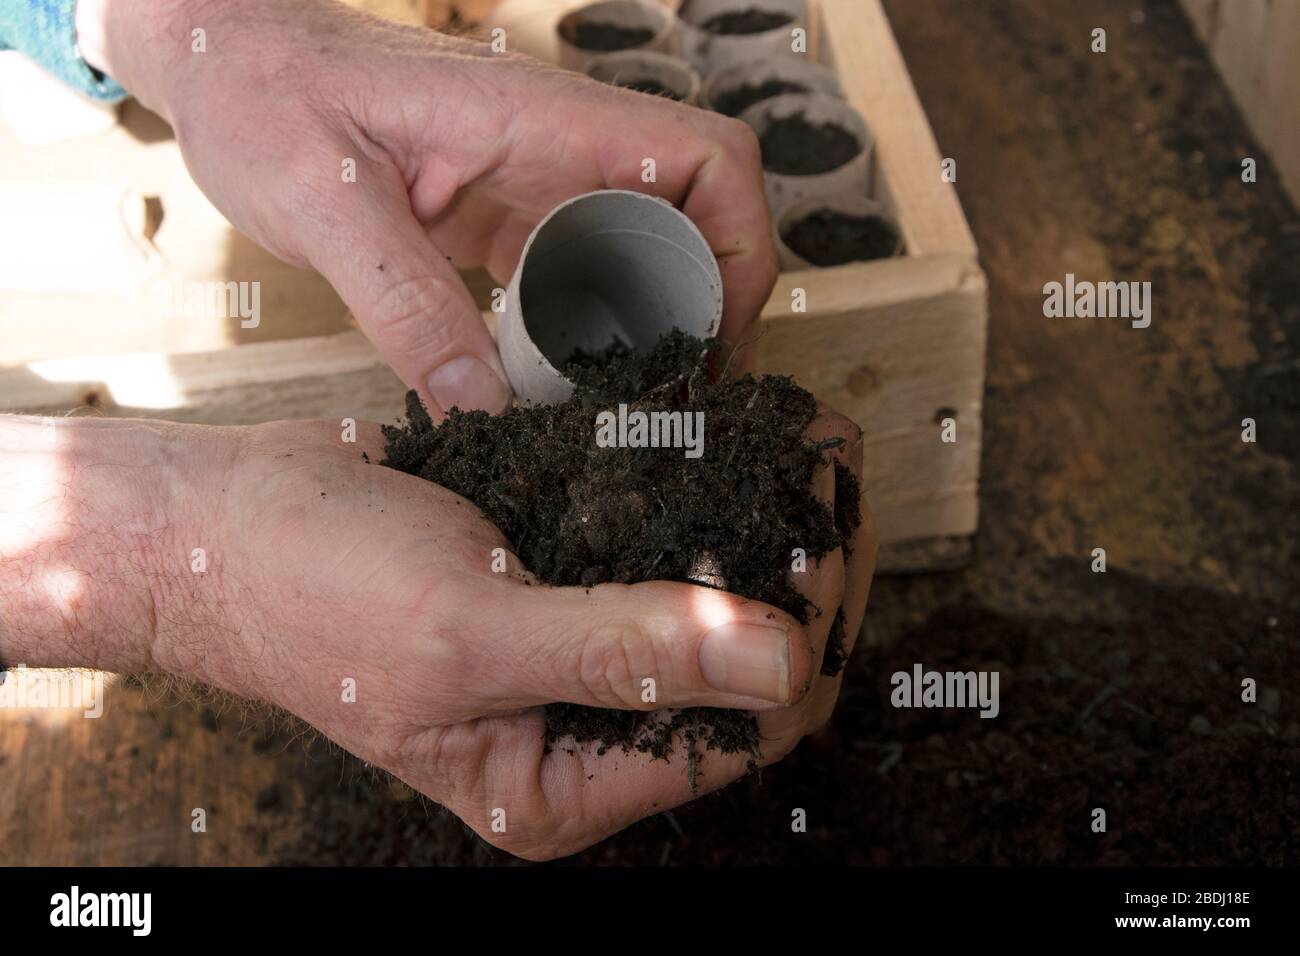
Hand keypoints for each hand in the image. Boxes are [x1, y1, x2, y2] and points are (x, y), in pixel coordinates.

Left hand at [77, 0, 778, 415]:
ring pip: (643, 253)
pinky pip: (580, 274)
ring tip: (633, 411)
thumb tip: (480, 410)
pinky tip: (564, 388)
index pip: (707, 159)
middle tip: (677, 402)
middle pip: (695, 219)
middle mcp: (560, 150)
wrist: (223, 59)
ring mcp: (537, 183)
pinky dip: (591, 332)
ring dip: (652, 327)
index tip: (714, 335)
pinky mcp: (505, 216)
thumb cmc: (263, 91)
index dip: (740, 247)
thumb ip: (402, 303)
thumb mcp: (324, 203)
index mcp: (545, 121)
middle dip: (707, 309)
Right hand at [176, 414, 872, 859]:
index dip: (805, 639)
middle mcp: (582, 725)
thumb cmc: (314, 595)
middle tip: (835, 473)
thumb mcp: (470, 636)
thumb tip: (774, 663)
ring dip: (767, 526)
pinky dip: (706, 495)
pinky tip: (744, 441)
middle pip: (740, 667)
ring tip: (812, 446)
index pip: (738, 732)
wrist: (225, 521)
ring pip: (712, 599)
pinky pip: (660, 544)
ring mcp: (577, 646)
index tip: (835, 535)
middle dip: (801, 573)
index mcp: (563, 782)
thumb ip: (620, 654)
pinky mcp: (563, 576)